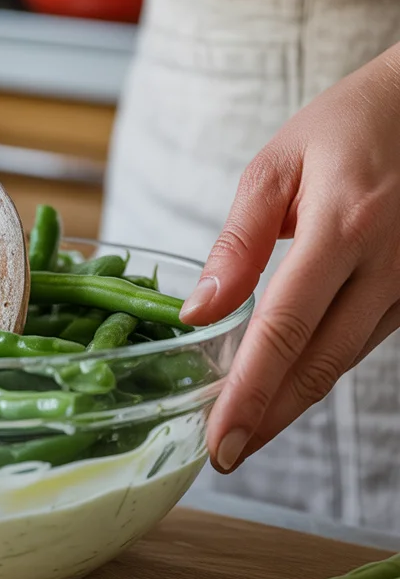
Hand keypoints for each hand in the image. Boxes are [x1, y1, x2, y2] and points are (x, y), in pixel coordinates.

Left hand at [179, 45, 399, 472]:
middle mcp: (388, 264)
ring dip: (295, 400)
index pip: (286, 327)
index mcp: (344, 226)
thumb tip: (198, 312)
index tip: (220, 438)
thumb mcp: (278, 164)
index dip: (251, 391)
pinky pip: (367, 339)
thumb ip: (239, 242)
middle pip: (322, 363)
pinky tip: (289, 382)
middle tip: (225, 454)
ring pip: (347, 360)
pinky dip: (324, 367)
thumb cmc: (349, 124)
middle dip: (270, 417)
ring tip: (246, 427)